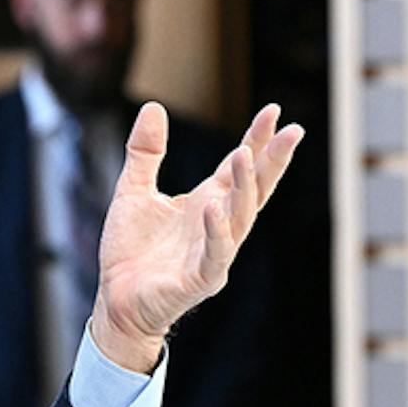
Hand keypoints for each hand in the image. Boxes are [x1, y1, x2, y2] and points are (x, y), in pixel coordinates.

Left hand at [89, 102, 304, 372]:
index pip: (238, 168)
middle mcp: (217, 225)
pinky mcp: (200, 279)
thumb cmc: (130, 251)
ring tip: (244, 155)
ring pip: (239, 217)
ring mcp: (213, 253)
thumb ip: (145, 153)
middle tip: (293, 130)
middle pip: (254, 189)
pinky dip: (216, 230)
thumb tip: (154, 107)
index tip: (273, 111)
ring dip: (244, 186)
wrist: (114, 300)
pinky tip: (213, 207)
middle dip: (273, 160)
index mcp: (207, 203)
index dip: (256, 140)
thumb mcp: (133, 191)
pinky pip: (215, 253)